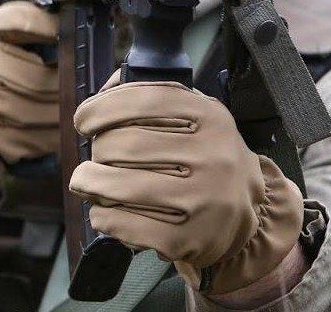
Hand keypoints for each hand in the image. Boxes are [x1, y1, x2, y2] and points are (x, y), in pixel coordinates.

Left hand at [69, 81, 303, 294]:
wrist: (246, 211)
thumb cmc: (204, 155)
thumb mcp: (194, 114)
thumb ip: (149, 94)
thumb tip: (103, 91)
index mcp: (210, 117)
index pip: (141, 101)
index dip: (100, 109)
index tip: (84, 120)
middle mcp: (211, 156)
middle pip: (121, 145)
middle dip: (97, 150)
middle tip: (96, 157)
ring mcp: (202, 200)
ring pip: (117, 185)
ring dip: (89, 182)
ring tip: (86, 181)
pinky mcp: (187, 239)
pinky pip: (124, 223)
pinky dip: (103, 216)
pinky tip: (105, 210)